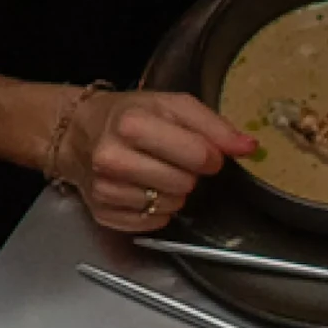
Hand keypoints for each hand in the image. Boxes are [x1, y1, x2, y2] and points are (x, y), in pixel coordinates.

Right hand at [68, 89, 255, 234]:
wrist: (79, 133)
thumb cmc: (130, 116)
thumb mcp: (172, 106)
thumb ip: (214, 125)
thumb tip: (248, 147)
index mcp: (132, 124)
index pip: (199, 155)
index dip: (209, 155)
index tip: (202, 150)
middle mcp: (113, 158)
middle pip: (185, 184)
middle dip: (187, 173)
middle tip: (171, 159)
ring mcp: (106, 189)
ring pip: (172, 206)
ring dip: (172, 191)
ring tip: (153, 171)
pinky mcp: (105, 213)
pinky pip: (154, 222)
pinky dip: (155, 209)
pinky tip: (141, 188)